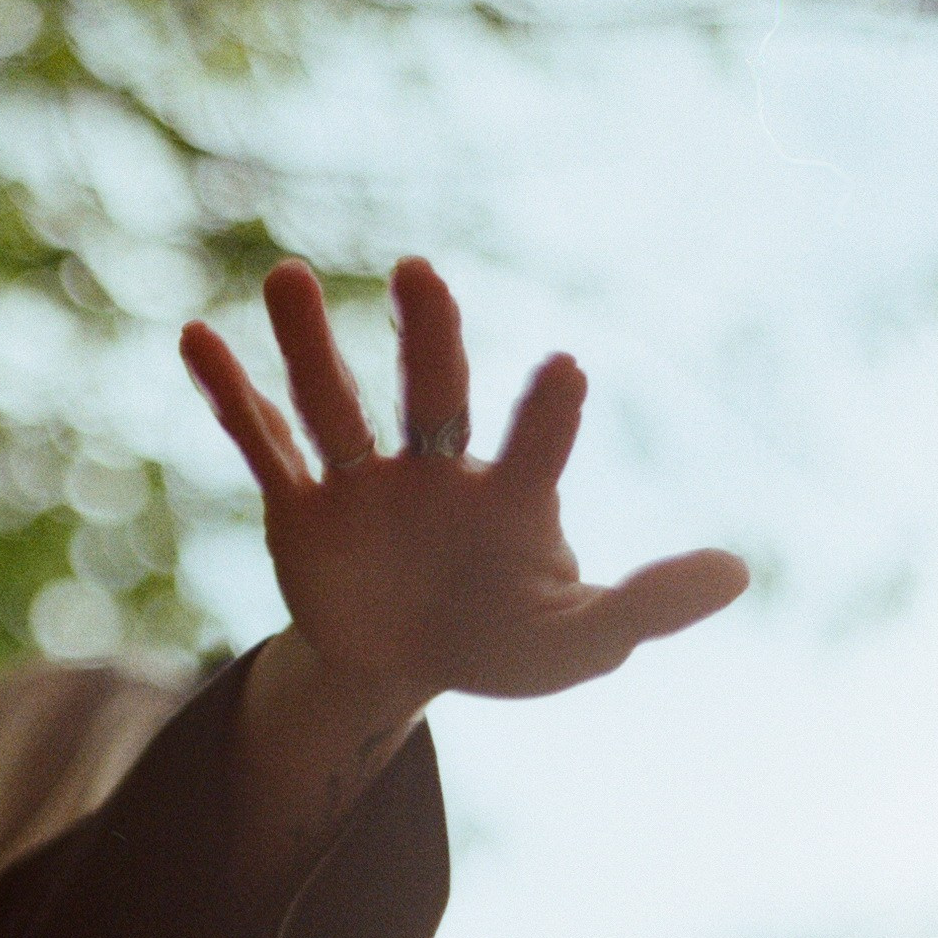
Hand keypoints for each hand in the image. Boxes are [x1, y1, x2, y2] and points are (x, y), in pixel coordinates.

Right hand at [182, 256, 746, 701]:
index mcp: (511, 494)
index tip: (567, 369)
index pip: (535, 446)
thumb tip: (740, 572)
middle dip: (425, 338)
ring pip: (334, 405)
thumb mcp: (580, 638)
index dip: (550, 416)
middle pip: (431, 395)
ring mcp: (364, 485)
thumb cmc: (505, 637)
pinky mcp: (301, 512)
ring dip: (308, 345)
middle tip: (419, 273)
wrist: (405, 665)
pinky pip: (263, 447)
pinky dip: (230, 395)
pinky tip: (197, 339)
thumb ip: (646, 604)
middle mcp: (435, 470)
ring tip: (285, 276)